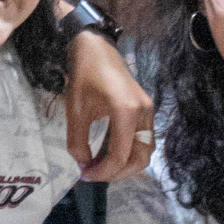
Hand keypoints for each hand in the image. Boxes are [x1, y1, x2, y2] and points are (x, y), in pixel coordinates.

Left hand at [64, 31, 153, 183]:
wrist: (96, 48)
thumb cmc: (84, 75)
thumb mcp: (75, 110)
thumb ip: (78, 141)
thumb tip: (83, 163)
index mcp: (126, 111)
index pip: (120, 155)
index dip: (103, 171)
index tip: (85, 174)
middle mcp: (143, 113)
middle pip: (140, 158)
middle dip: (118, 173)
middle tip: (95, 174)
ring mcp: (148, 110)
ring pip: (145, 150)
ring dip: (126, 164)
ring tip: (103, 166)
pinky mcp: (146, 109)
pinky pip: (143, 139)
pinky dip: (130, 151)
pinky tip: (110, 153)